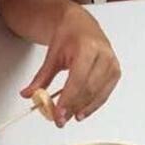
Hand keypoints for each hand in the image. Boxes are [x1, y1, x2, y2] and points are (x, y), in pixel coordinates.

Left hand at [21, 8, 119, 127]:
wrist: (82, 25)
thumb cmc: (69, 36)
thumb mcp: (52, 55)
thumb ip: (42, 77)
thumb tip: (29, 94)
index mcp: (87, 47)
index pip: (78, 79)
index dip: (68, 99)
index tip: (58, 113)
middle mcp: (103, 56)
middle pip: (89, 89)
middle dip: (74, 107)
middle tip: (60, 119)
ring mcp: (112, 64)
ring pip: (98, 94)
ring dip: (83, 109)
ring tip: (69, 118)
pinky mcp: (115, 73)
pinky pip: (104, 94)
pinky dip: (92, 105)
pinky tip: (82, 112)